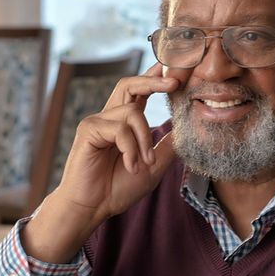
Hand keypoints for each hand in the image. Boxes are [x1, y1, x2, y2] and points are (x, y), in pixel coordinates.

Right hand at [22, 63, 179, 262]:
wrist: (92, 208)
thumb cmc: (117, 188)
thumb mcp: (153, 167)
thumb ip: (167, 146)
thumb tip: (186, 129)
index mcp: (123, 123)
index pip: (140, 91)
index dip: (156, 77)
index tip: (176, 67)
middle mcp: (109, 117)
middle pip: (129, 84)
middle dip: (153, 80)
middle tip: (175, 81)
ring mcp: (97, 122)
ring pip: (131, 112)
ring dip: (144, 139)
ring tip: (145, 163)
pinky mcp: (88, 130)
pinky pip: (119, 129)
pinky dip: (130, 148)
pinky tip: (130, 165)